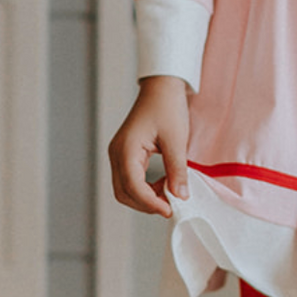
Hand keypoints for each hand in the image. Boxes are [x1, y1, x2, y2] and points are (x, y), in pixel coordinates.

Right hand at [108, 76, 191, 216]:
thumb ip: (177, 169)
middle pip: (124, 193)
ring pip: (126, 189)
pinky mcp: (126, 154)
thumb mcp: (176, 139)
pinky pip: (131, 179)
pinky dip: (146, 187)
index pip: (133, 186)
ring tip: (170, 193)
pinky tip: (164, 183)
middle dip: (146, 204)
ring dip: (146, 197)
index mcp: (126, 149)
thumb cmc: (167, 106)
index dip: (150, 203)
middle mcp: (117, 154)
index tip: (170, 210)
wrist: (162, 86)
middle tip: (171, 206)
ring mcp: (119, 154)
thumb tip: (180, 196)